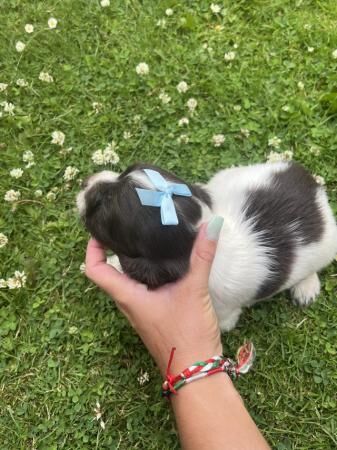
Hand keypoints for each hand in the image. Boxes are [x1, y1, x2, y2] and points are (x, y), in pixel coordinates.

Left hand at [85, 217, 223, 374]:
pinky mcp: (155, 313)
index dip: (93, 248)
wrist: (197, 372)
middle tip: (128, 226)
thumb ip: (202, 256)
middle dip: (115, 248)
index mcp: (128, 296)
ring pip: (129, 279)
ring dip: (133, 259)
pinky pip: (145, 287)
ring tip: (146, 237)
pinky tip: (167, 260)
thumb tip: (211, 224)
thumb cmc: (187, 335)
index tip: (101, 230)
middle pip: (111, 271)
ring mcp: (142, 309)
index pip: (96, 270)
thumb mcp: (194, 290)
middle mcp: (130, 302)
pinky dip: (150, 271)